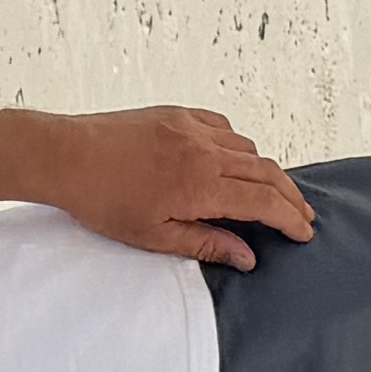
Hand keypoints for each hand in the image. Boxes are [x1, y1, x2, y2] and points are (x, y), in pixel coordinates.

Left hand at [40, 106, 317, 270]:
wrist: (66, 156)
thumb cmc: (103, 200)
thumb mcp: (154, 236)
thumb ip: (206, 244)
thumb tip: (247, 257)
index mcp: (202, 185)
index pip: (264, 202)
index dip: (290, 219)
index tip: (304, 232)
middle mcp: (205, 151)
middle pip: (267, 172)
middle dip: (289, 197)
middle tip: (301, 216)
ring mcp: (192, 127)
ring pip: (247, 148)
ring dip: (264, 171)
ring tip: (267, 193)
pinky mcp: (177, 114)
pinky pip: (223, 127)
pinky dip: (237, 146)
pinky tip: (231, 161)